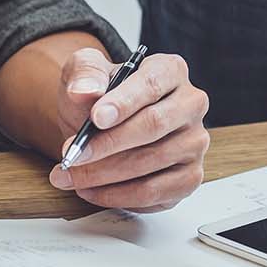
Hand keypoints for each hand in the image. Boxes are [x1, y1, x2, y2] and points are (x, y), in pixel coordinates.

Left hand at [49, 49, 208, 211]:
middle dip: (107, 144)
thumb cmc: (100, 98)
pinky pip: (154, 192)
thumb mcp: (85, 71)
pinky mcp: (189, 176)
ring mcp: (195, 143)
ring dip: (104, 174)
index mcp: (171, 70)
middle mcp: (191, 105)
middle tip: (72, 155)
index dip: (123, 103)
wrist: (105, 127)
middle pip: (154, 126)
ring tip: (71, 175)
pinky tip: (91, 190)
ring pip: (151, 162)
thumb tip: (83, 92)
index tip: (95, 119)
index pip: (152, 85)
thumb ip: (84, 75)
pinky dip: (117, 196)